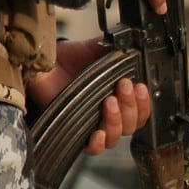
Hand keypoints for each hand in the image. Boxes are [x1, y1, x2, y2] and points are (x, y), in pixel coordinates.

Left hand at [27, 38, 151, 153]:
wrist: (44, 65)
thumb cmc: (70, 58)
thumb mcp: (94, 48)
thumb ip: (113, 47)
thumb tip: (129, 40)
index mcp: (120, 96)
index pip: (141, 110)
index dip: (143, 102)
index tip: (138, 86)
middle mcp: (110, 114)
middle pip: (132, 124)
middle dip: (131, 106)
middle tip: (122, 87)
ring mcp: (93, 123)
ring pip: (116, 136)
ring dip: (116, 121)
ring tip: (108, 102)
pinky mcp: (76, 131)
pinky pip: (93, 148)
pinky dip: (98, 143)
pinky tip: (97, 132)